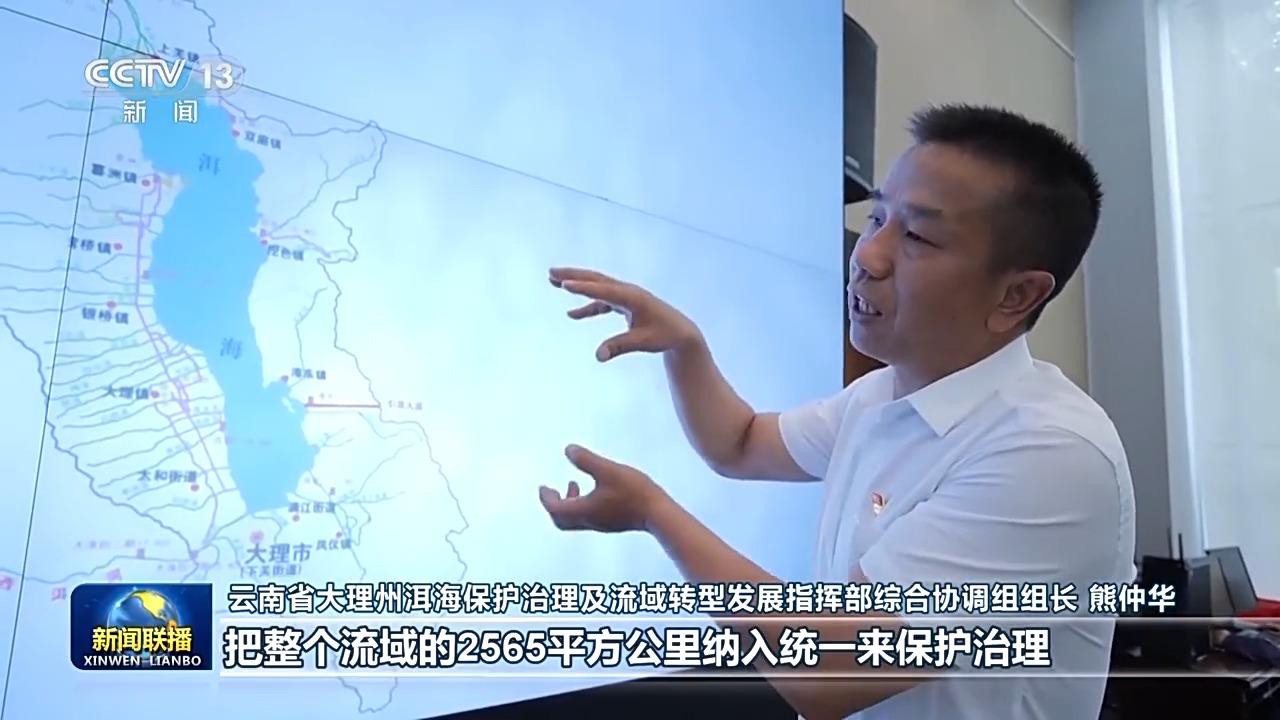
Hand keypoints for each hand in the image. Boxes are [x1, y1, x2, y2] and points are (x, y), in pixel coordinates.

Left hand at [539, 445, 670, 532]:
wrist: (658, 513)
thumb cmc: (633, 491)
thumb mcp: (607, 469)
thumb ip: (586, 460)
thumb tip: (568, 449)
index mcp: (583, 510)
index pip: (555, 508)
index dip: (546, 498)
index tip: (542, 487)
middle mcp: (589, 521)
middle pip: (561, 520)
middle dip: (554, 504)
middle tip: (550, 490)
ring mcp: (601, 524)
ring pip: (575, 519)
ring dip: (568, 502)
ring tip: (573, 484)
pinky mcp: (612, 522)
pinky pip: (588, 517)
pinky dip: (582, 504)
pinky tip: (595, 490)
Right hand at [549, 267, 702, 360]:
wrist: (680, 332)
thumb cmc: (664, 336)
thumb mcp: (643, 342)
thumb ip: (620, 347)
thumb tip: (598, 356)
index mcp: (633, 298)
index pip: (604, 291)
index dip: (583, 289)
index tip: (564, 285)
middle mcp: (628, 292)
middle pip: (596, 280)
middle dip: (573, 276)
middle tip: (551, 273)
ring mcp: (625, 296)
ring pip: (596, 286)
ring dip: (576, 283)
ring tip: (553, 281)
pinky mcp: (624, 303)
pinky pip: (601, 301)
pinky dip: (587, 306)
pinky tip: (572, 315)